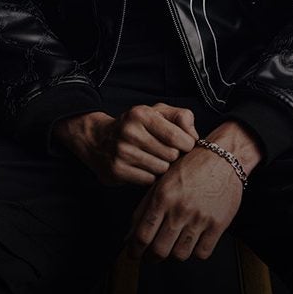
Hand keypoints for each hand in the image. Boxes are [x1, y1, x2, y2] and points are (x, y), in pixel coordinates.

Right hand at [53, 103, 196, 185]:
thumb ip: (181, 117)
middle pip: (171, 155)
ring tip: (153, 158)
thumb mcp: (157, 112)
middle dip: (173, 155)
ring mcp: (122, 152)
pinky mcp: (117, 171)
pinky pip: (148, 181)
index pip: (176, 136)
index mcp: (142, 115)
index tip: (184, 144)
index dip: (186, 144)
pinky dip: (150, 176)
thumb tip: (194, 136)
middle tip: (165, 151)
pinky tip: (142, 167)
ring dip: (162, 167)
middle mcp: (130, 132)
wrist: (98, 139)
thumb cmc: (135, 125)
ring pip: (161, 169)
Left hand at [126, 120, 261, 261]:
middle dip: (151, 258)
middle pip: (159, 250)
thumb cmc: (190, 167)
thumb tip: (129, 237)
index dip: (134, 251)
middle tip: (151, 256)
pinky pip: (202, 253)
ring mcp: (200, 218)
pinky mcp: (218, 224)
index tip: (134, 255)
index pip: (142, 235)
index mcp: (162, 196)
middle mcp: (180, 209)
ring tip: (173, 245)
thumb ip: (143, 208)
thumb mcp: (162, 181)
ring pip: (180, 255)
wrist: (223, 157)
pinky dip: (195, 252)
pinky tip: (193, 242)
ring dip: (174, 254)